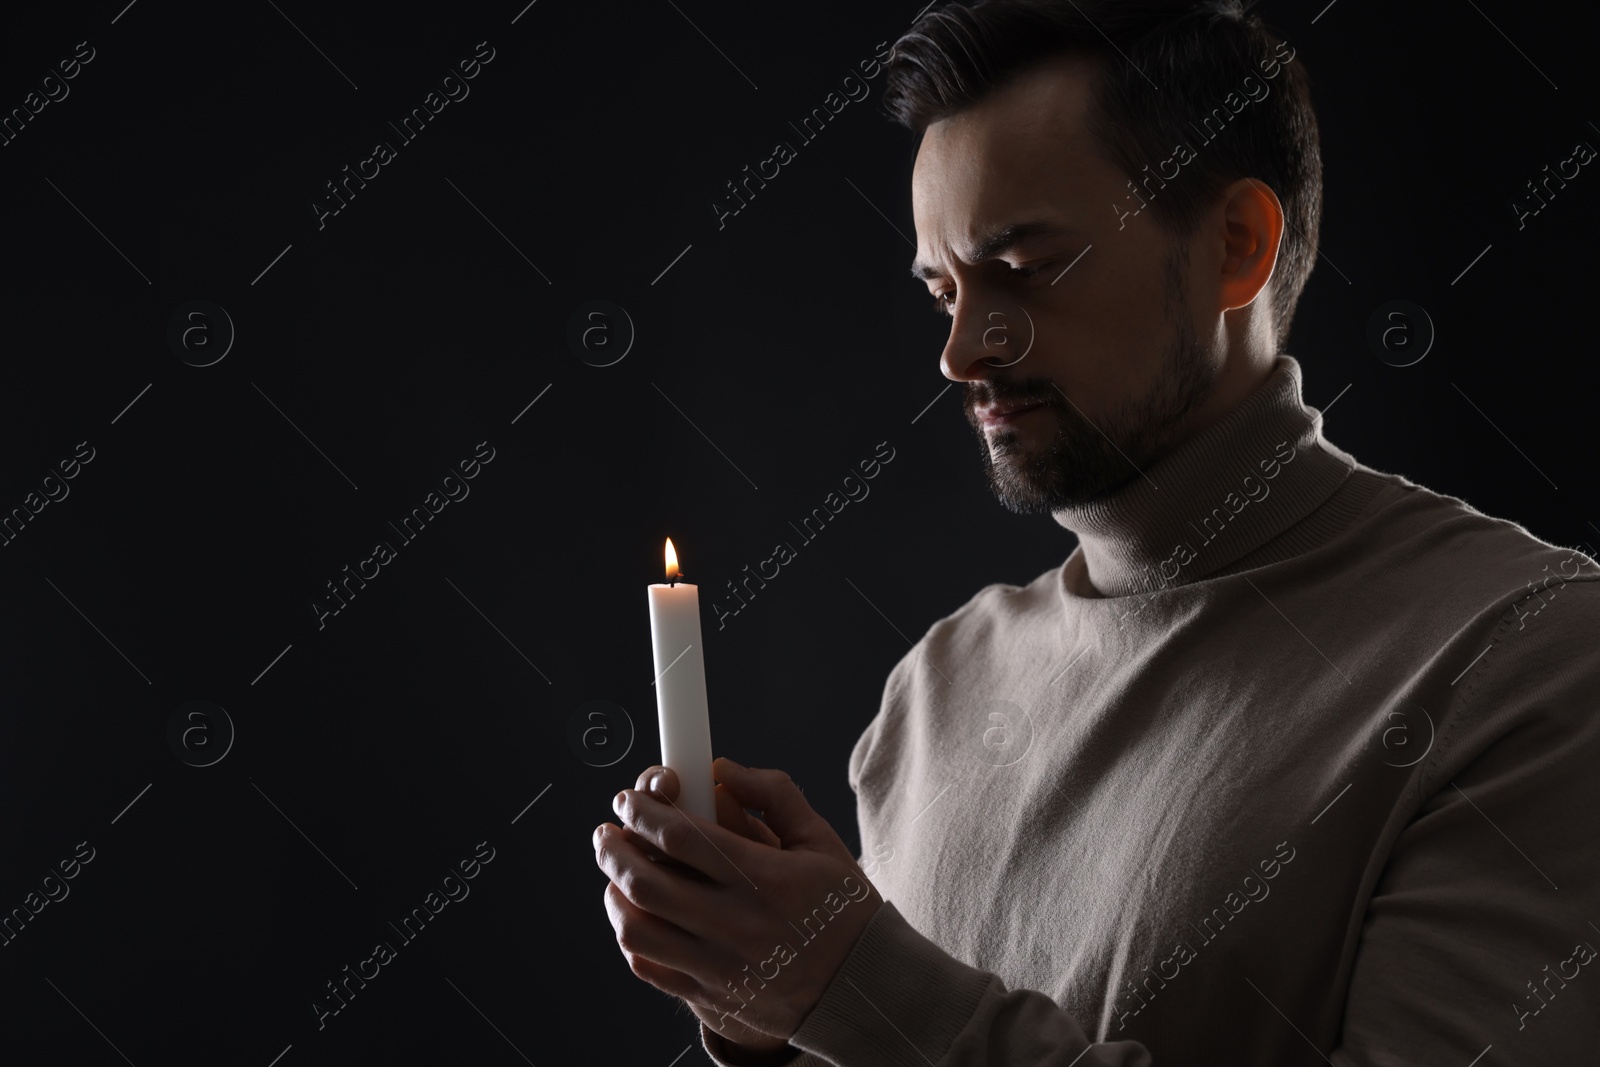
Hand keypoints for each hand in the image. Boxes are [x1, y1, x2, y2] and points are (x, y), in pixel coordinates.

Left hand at [594, 757, 882, 1048]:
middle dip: (614, 847)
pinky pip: (650, 968)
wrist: (864, 989)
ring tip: (615, 872)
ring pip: (638, 928)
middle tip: (608, 830)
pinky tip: (636, 915)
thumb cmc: (843, 909)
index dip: (644, 809)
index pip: (680, 834)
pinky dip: (632, 937)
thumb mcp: (821, 841)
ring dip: (614, 892)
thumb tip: (722, 769)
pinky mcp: (711, 996)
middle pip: (646, 879)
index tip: (631, 797)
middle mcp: (735, 923)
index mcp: (763, 877)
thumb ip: (773, 795)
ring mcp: (719, 965)